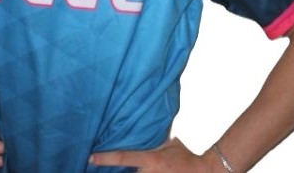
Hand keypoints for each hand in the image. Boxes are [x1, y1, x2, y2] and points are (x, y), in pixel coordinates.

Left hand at [90, 137, 210, 171]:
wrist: (204, 172)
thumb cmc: (186, 157)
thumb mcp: (170, 143)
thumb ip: (156, 139)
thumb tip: (146, 126)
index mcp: (151, 159)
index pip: (123, 157)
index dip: (106, 158)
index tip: (90, 157)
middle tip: (88, 168)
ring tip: (101, 172)